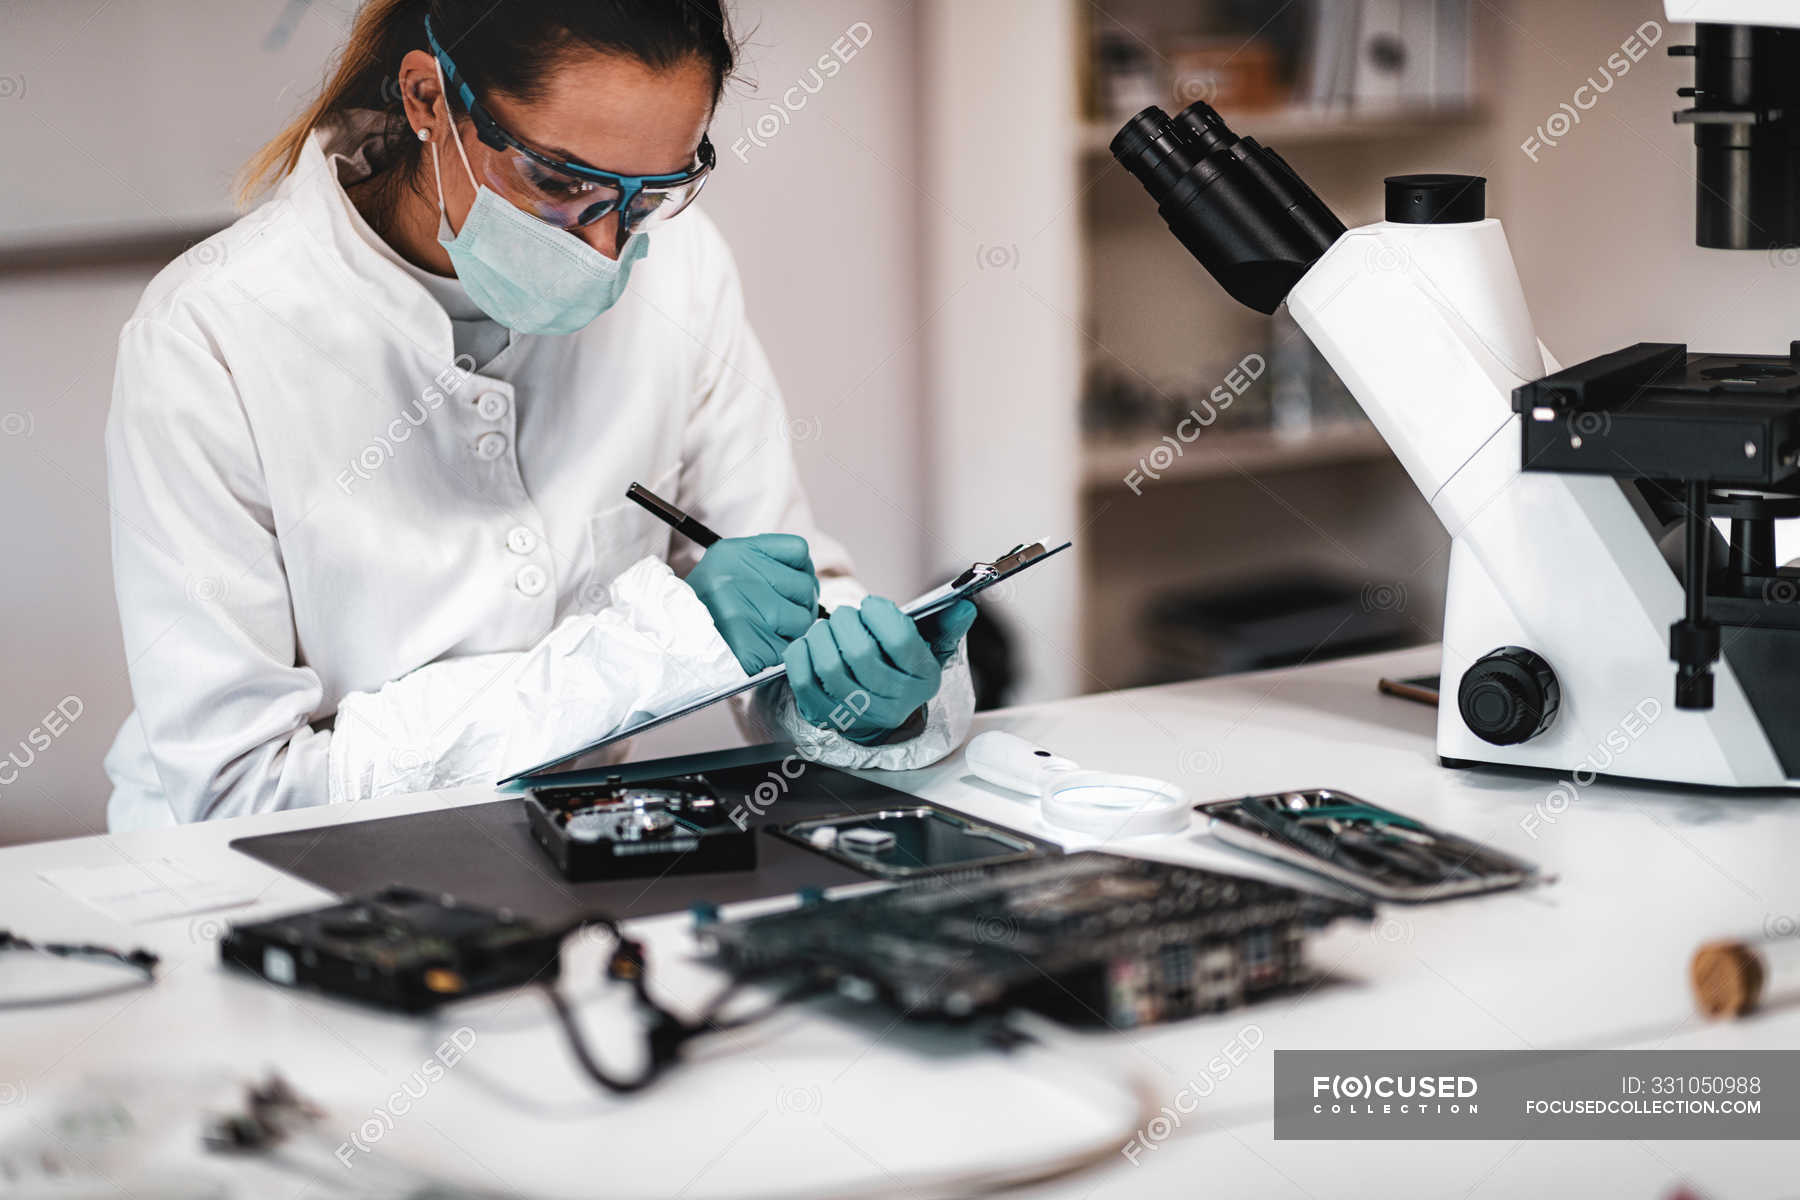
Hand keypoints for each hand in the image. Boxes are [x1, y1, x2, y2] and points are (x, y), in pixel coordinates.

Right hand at [686, 534, 819, 673]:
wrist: (666, 642)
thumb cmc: (702, 609)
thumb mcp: (724, 570)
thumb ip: (764, 567)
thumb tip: (809, 585)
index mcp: (734, 552)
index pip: (798, 550)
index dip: (801, 572)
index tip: (790, 589)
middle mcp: (738, 576)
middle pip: (805, 588)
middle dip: (799, 606)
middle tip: (779, 619)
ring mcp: (742, 611)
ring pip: (802, 621)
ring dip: (790, 633)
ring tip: (762, 635)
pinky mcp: (747, 647)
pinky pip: (786, 650)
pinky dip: (776, 655)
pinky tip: (756, 650)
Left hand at [785, 598, 976, 741]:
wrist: (879, 707)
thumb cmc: (901, 666)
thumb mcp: (929, 646)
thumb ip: (945, 625)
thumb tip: (964, 607)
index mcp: (923, 681)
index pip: (901, 642)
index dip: (881, 615)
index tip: (871, 604)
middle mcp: (893, 704)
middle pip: (861, 655)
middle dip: (846, 623)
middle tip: (844, 614)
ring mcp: (859, 714)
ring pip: (830, 668)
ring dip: (822, 636)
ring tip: (826, 627)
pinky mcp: (827, 717)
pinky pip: (804, 682)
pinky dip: (800, 655)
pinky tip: (808, 644)